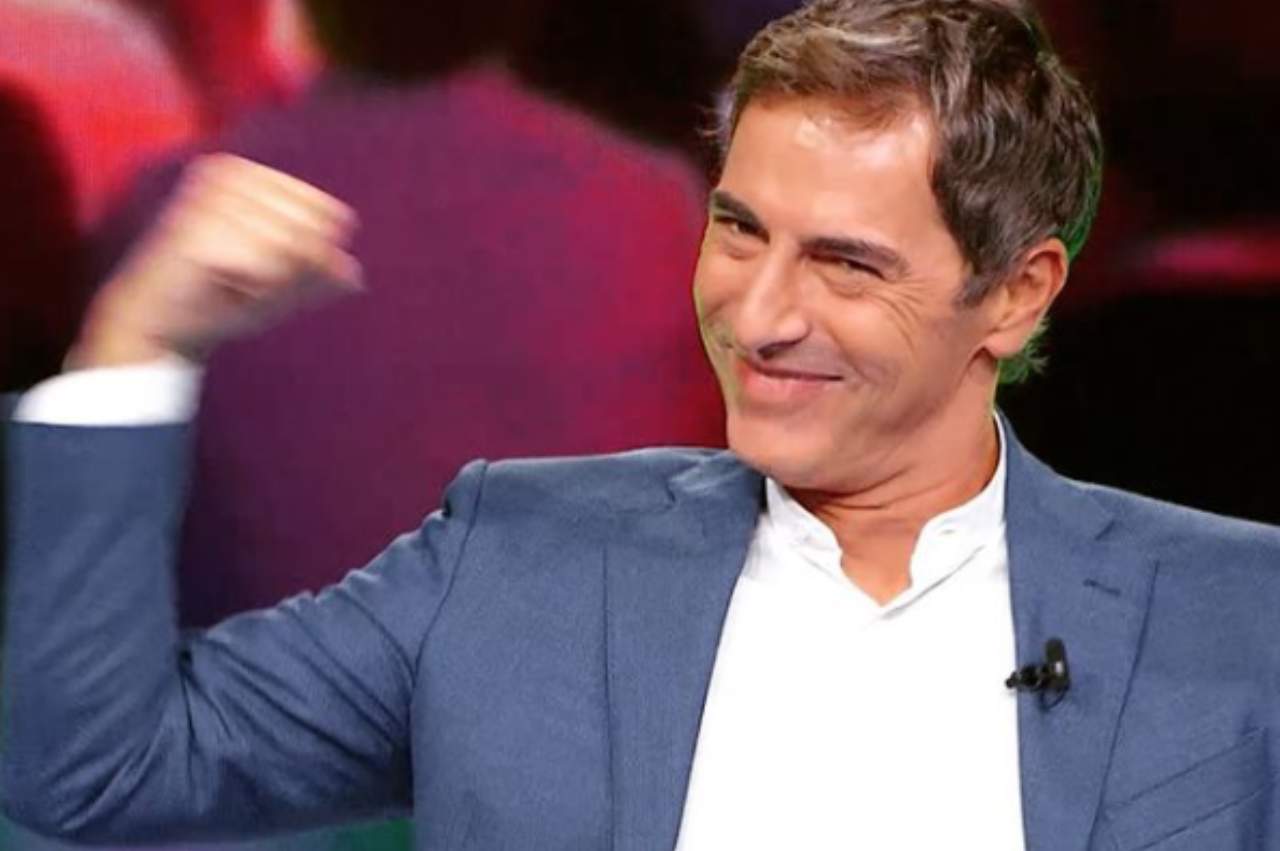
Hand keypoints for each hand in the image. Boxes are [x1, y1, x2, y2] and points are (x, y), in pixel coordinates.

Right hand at [69, 154, 362, 367]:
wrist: (155, 326)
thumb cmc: (220, 301)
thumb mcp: (282, 288)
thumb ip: (320, 274)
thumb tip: (354, 275)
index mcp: (252, 174)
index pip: (327, 214)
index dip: (310, 257)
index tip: (264, 270)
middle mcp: (230, 172)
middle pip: (312, 232)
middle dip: (289, 273)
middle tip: (244, 281)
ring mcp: (210, 196)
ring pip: (291, 249)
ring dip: (269, 284)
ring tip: (230, 284)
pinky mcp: (197, 227)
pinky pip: (266, 267)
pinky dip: (252, 291)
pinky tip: (218, 288)